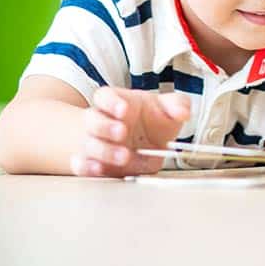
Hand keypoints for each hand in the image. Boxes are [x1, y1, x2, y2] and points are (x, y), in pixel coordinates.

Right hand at [71, 87, 190, 176]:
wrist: (140, 140)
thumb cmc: (151, 120)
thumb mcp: (166, 108)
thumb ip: (176, 105)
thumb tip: (183, 112)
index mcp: (116, 102)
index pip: (105, 96)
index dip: (112, 102)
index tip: (125, 108)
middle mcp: (101, 121)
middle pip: (93, 120)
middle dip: (106, 126)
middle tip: (123, 132)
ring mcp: (94, 142)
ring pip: (89, 144)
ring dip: (104, 151)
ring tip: (124, 156)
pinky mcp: (93, 162)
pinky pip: (82, 164)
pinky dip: (87, 167)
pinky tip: (99, 169)